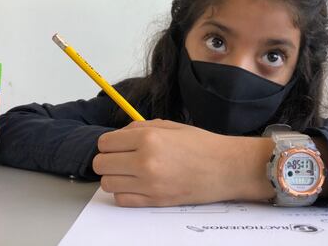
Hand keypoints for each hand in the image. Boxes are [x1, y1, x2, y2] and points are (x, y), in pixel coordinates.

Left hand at [92, 119, 235, 206]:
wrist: (226, 168)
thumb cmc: (202, 145)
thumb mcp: (170, 126)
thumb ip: (140, 127)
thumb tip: (119, 135)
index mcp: (149, 138)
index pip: (105, 143)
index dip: (108, 143)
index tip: (115, 145)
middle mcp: (145, 161)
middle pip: (101, 164)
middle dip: (107, 159)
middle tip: (120, 158)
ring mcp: (149, 183)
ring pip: (107, 183)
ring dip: (114, 176)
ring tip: (129, 172)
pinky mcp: (155, 201)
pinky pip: (122, 200)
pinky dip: (124, 192)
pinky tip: (136, 184)